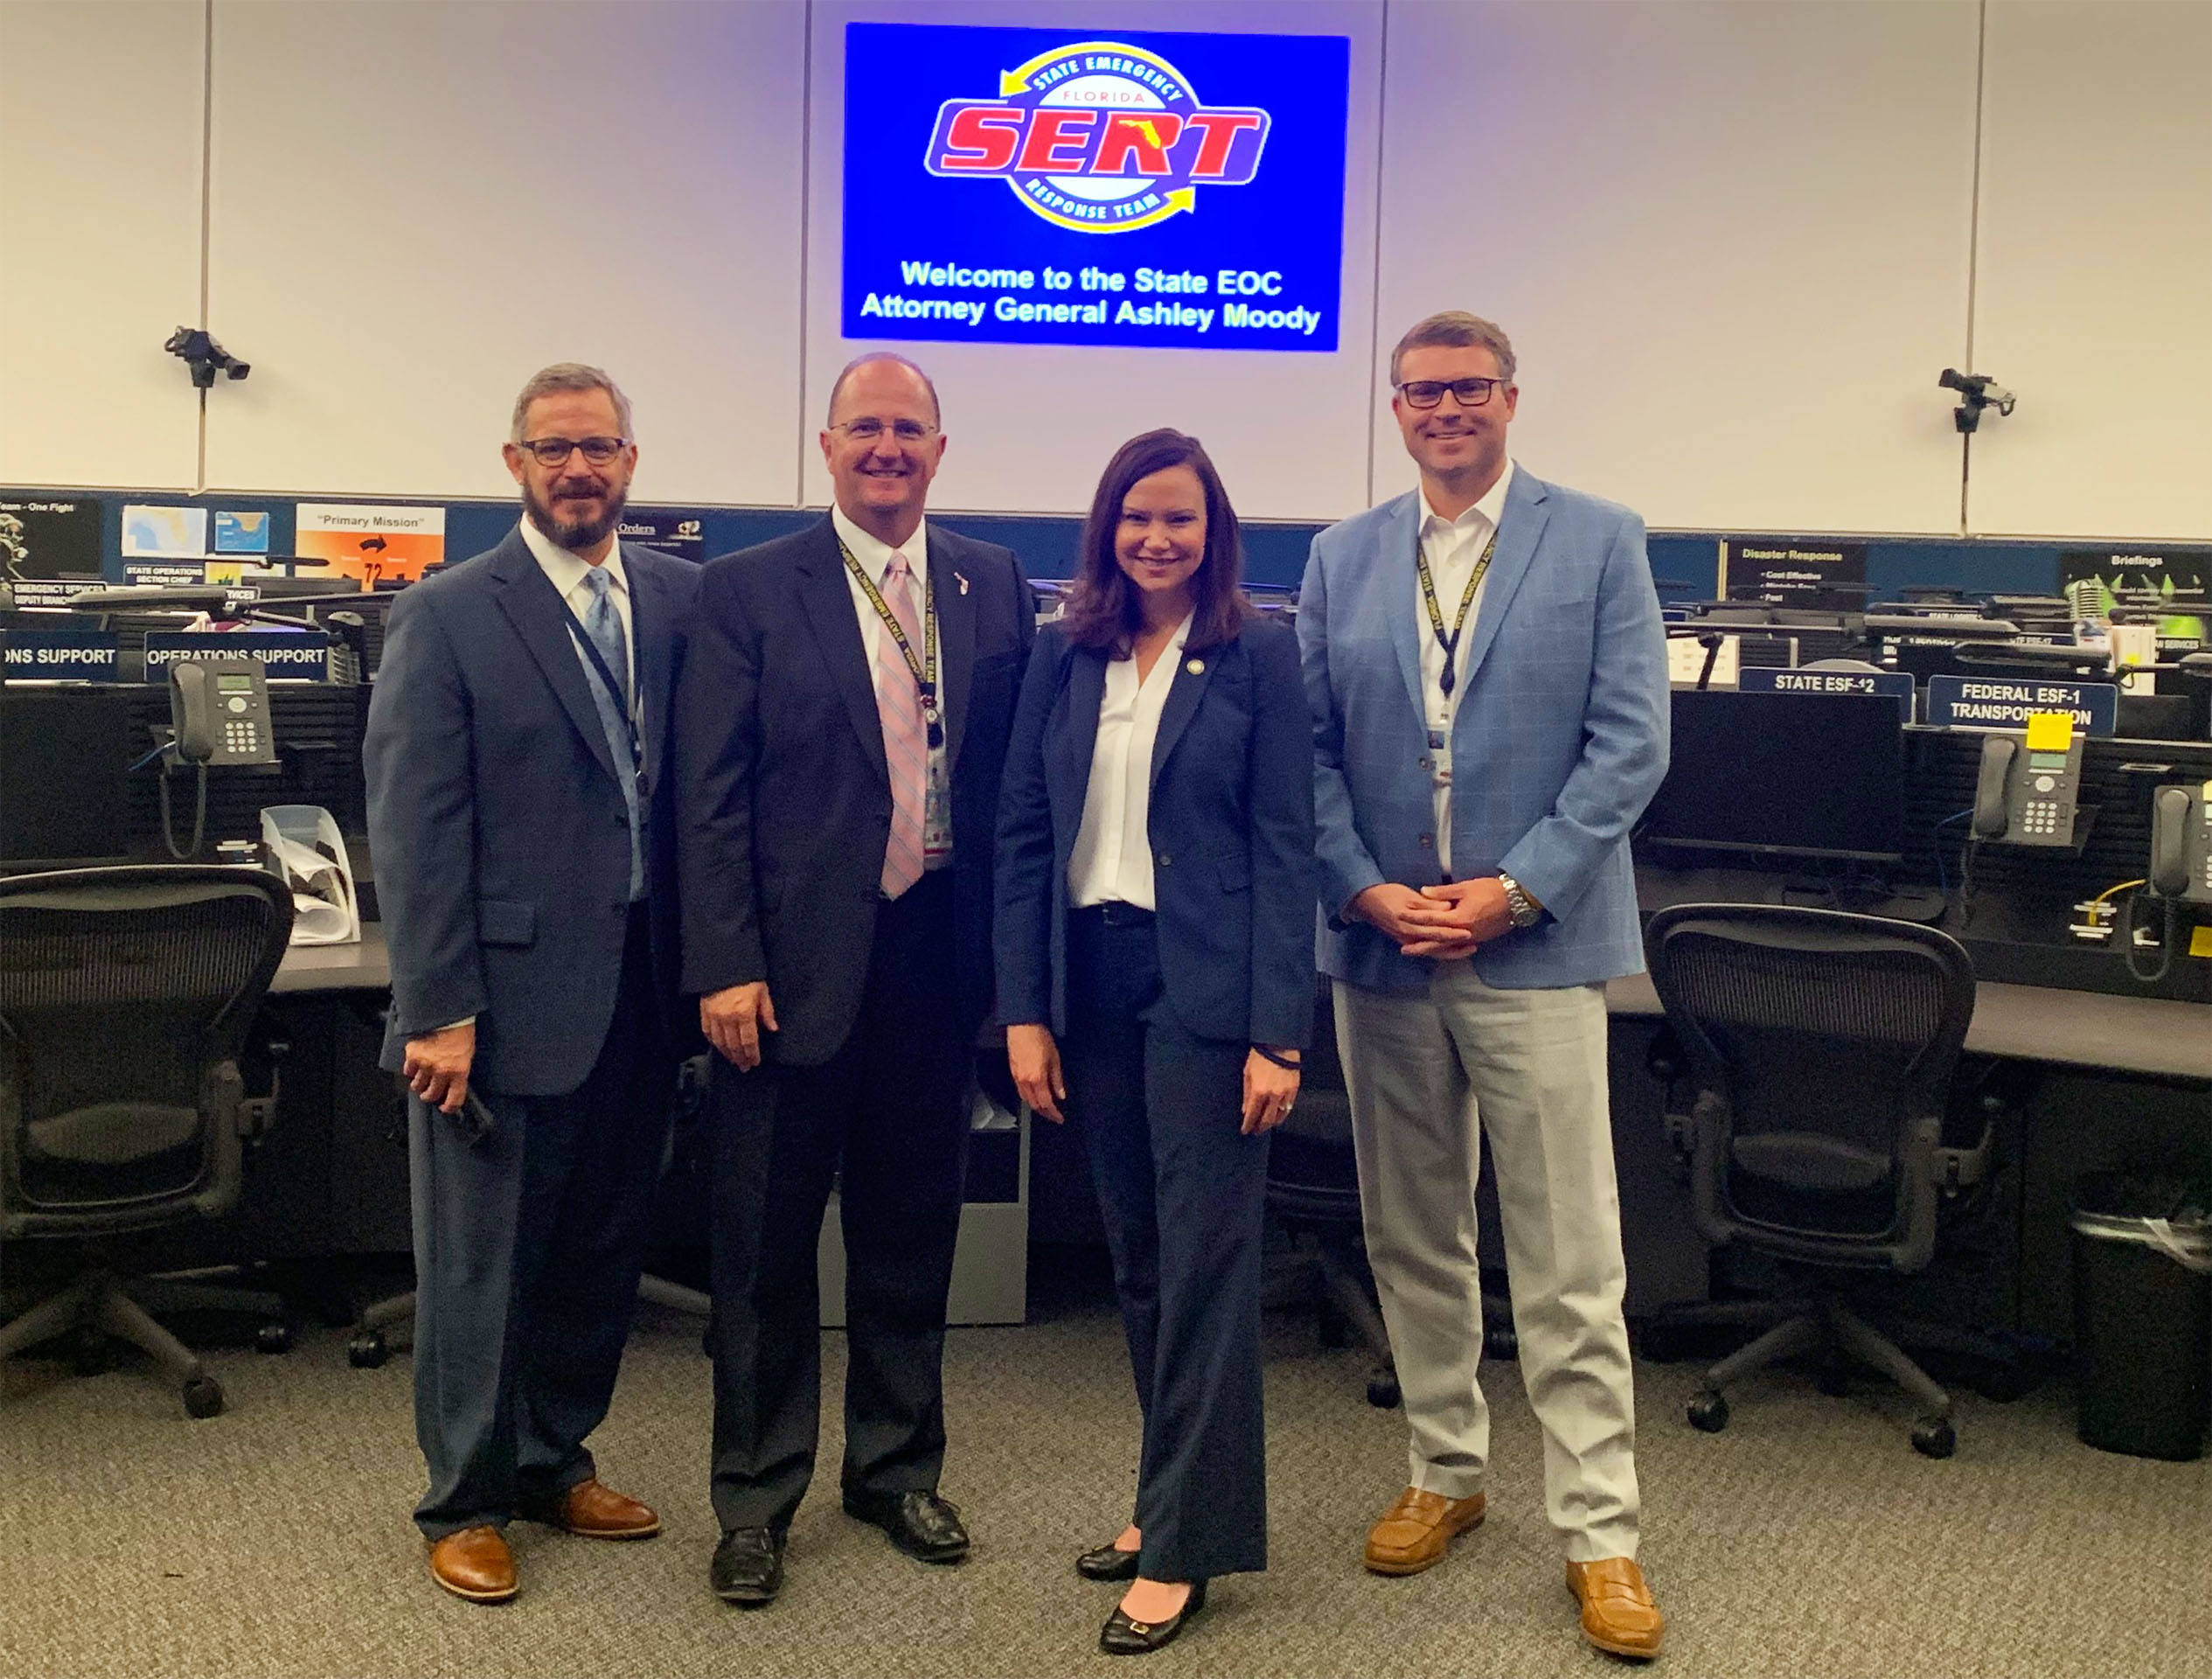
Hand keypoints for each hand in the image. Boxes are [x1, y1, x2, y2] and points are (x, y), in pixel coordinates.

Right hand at [403, 1021, 474, 1114]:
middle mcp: (441, 1072)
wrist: (446, 1013)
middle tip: (429, 1093)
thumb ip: (460, 1069)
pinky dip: (410, 1071)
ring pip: (417, 1086)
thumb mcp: (469, 1052)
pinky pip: (408, 1071)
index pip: (454, 1099)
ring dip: (419, 1085)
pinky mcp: (412, 1057)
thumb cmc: (461, 1030)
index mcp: (459, 1072)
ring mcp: (425, 1066)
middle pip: (431, 1095)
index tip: (445, 1107)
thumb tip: (455, 1080)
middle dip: (430, 1096)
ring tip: (421, 1080)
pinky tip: (414, 1067)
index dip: (449, 1107)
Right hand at [701, 982, 777, 1069]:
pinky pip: (707, 1032)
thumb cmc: (747, 976)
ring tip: (733, 1060)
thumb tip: (773, 1029)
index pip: (749, 1041)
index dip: (752, 1054)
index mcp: (744, 1013)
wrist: (723, 962)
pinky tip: (718, 1047)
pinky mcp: (704, 1011)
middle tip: (744, 1067)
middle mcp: (727, 1018)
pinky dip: (713, 1042)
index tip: (755, 1062)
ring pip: (719, 1042)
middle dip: (740, 1058)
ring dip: (727, 1053)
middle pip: (733, 1045)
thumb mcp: (762, 991)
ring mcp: (714, 1016)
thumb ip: (767, 1012)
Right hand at [1006, 1023, 1065, 1122]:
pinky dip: (1028, 1097)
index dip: (1053, 1113)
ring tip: (1046, 1107)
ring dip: (1036, 1106)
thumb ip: (1057, 1080)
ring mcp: (1017, 1077)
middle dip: (1045, 1112)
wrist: (1023, 1025)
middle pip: (1034, 1105)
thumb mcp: (1055, 1059)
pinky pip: (1020, 1091)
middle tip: (1054, 1115)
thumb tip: (1061, 1094)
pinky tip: (1035, 1095)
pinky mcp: (1013, 1072)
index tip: (1059, 1118)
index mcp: (1037, 1078)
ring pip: (1026, 1100)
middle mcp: (1025, 1081)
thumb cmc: (1039, 1038)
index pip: (1046, 1103)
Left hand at [1242, 1049, 1300, 1134]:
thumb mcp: (1247, 1073)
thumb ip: (1246, 1094)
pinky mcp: (1295, 1089)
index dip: (1248, 1125)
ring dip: (1272, 1123)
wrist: (1279, 1043)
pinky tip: (1278, 1114)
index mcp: (1259, 1091)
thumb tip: (1246, 1110)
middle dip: (1260, 1128)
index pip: (1252, 1115)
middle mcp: (1273, 1095)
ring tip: (1267, 1125)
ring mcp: (1285, 1093)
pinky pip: (1289, 1107)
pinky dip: (1283, 1113)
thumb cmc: (1260, 1056)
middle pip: (1267, 1120)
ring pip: (1280, 1116)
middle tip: (1256, 1131)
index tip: (1245, 1130)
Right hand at [1351, 881, 1474, 959]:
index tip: (1469, 932)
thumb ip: (1428, 904)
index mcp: (1410, 925)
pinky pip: (1427, 949)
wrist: (1367, 902)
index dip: (1453, 932)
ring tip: (1468, 950)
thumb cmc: (1388, 895)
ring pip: (1433, 951)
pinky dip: (1440, 950)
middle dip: (1456, 947)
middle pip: (1437, 946)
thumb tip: (1448, 907)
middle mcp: (1409, 938)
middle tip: (1474, 945)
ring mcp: (1408, 941)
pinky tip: (1451, 948)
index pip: (1436, 931)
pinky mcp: (1408, 941)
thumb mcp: (1408, 896)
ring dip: (1450, 952)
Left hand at [1397, 878, 1514, 956]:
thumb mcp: (1465, 887)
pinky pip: (1458, 947)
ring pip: (1447, 947)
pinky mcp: (1479, 939)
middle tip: (1403, 949)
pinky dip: (1446, 949)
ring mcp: (1472, 938)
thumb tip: (1422, 892)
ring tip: (1417, 952)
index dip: (1414, 917)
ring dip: (1431, 950)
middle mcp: (1464, 933)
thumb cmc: (1491, 890)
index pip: (1431, 919)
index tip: (1400, 916)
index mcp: (1459, 918)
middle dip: (1419, 945)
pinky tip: (1439, 950)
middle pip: (1437, 941)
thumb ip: (1443, 893)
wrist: (1516, 900)